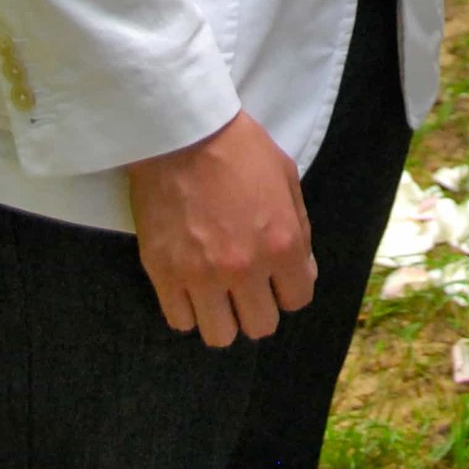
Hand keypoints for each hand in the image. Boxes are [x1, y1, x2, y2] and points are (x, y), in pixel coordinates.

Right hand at [127, 109, 315, 346]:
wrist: (181, 133)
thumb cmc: (239, 148)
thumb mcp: (286, 178)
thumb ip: (299, 229)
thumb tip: (303, 272)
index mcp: (281, 244)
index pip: (297, 299)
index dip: (289, 288)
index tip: (276, 277)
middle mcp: (245, 269)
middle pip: (261, 326)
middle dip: (258, 307)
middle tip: (246, 286)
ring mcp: (202, 276)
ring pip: (220, 335)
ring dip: (222, 316)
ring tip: (216, 292)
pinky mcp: (164, 275)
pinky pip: (180, 321)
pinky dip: (187, 310)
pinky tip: (189, 286)